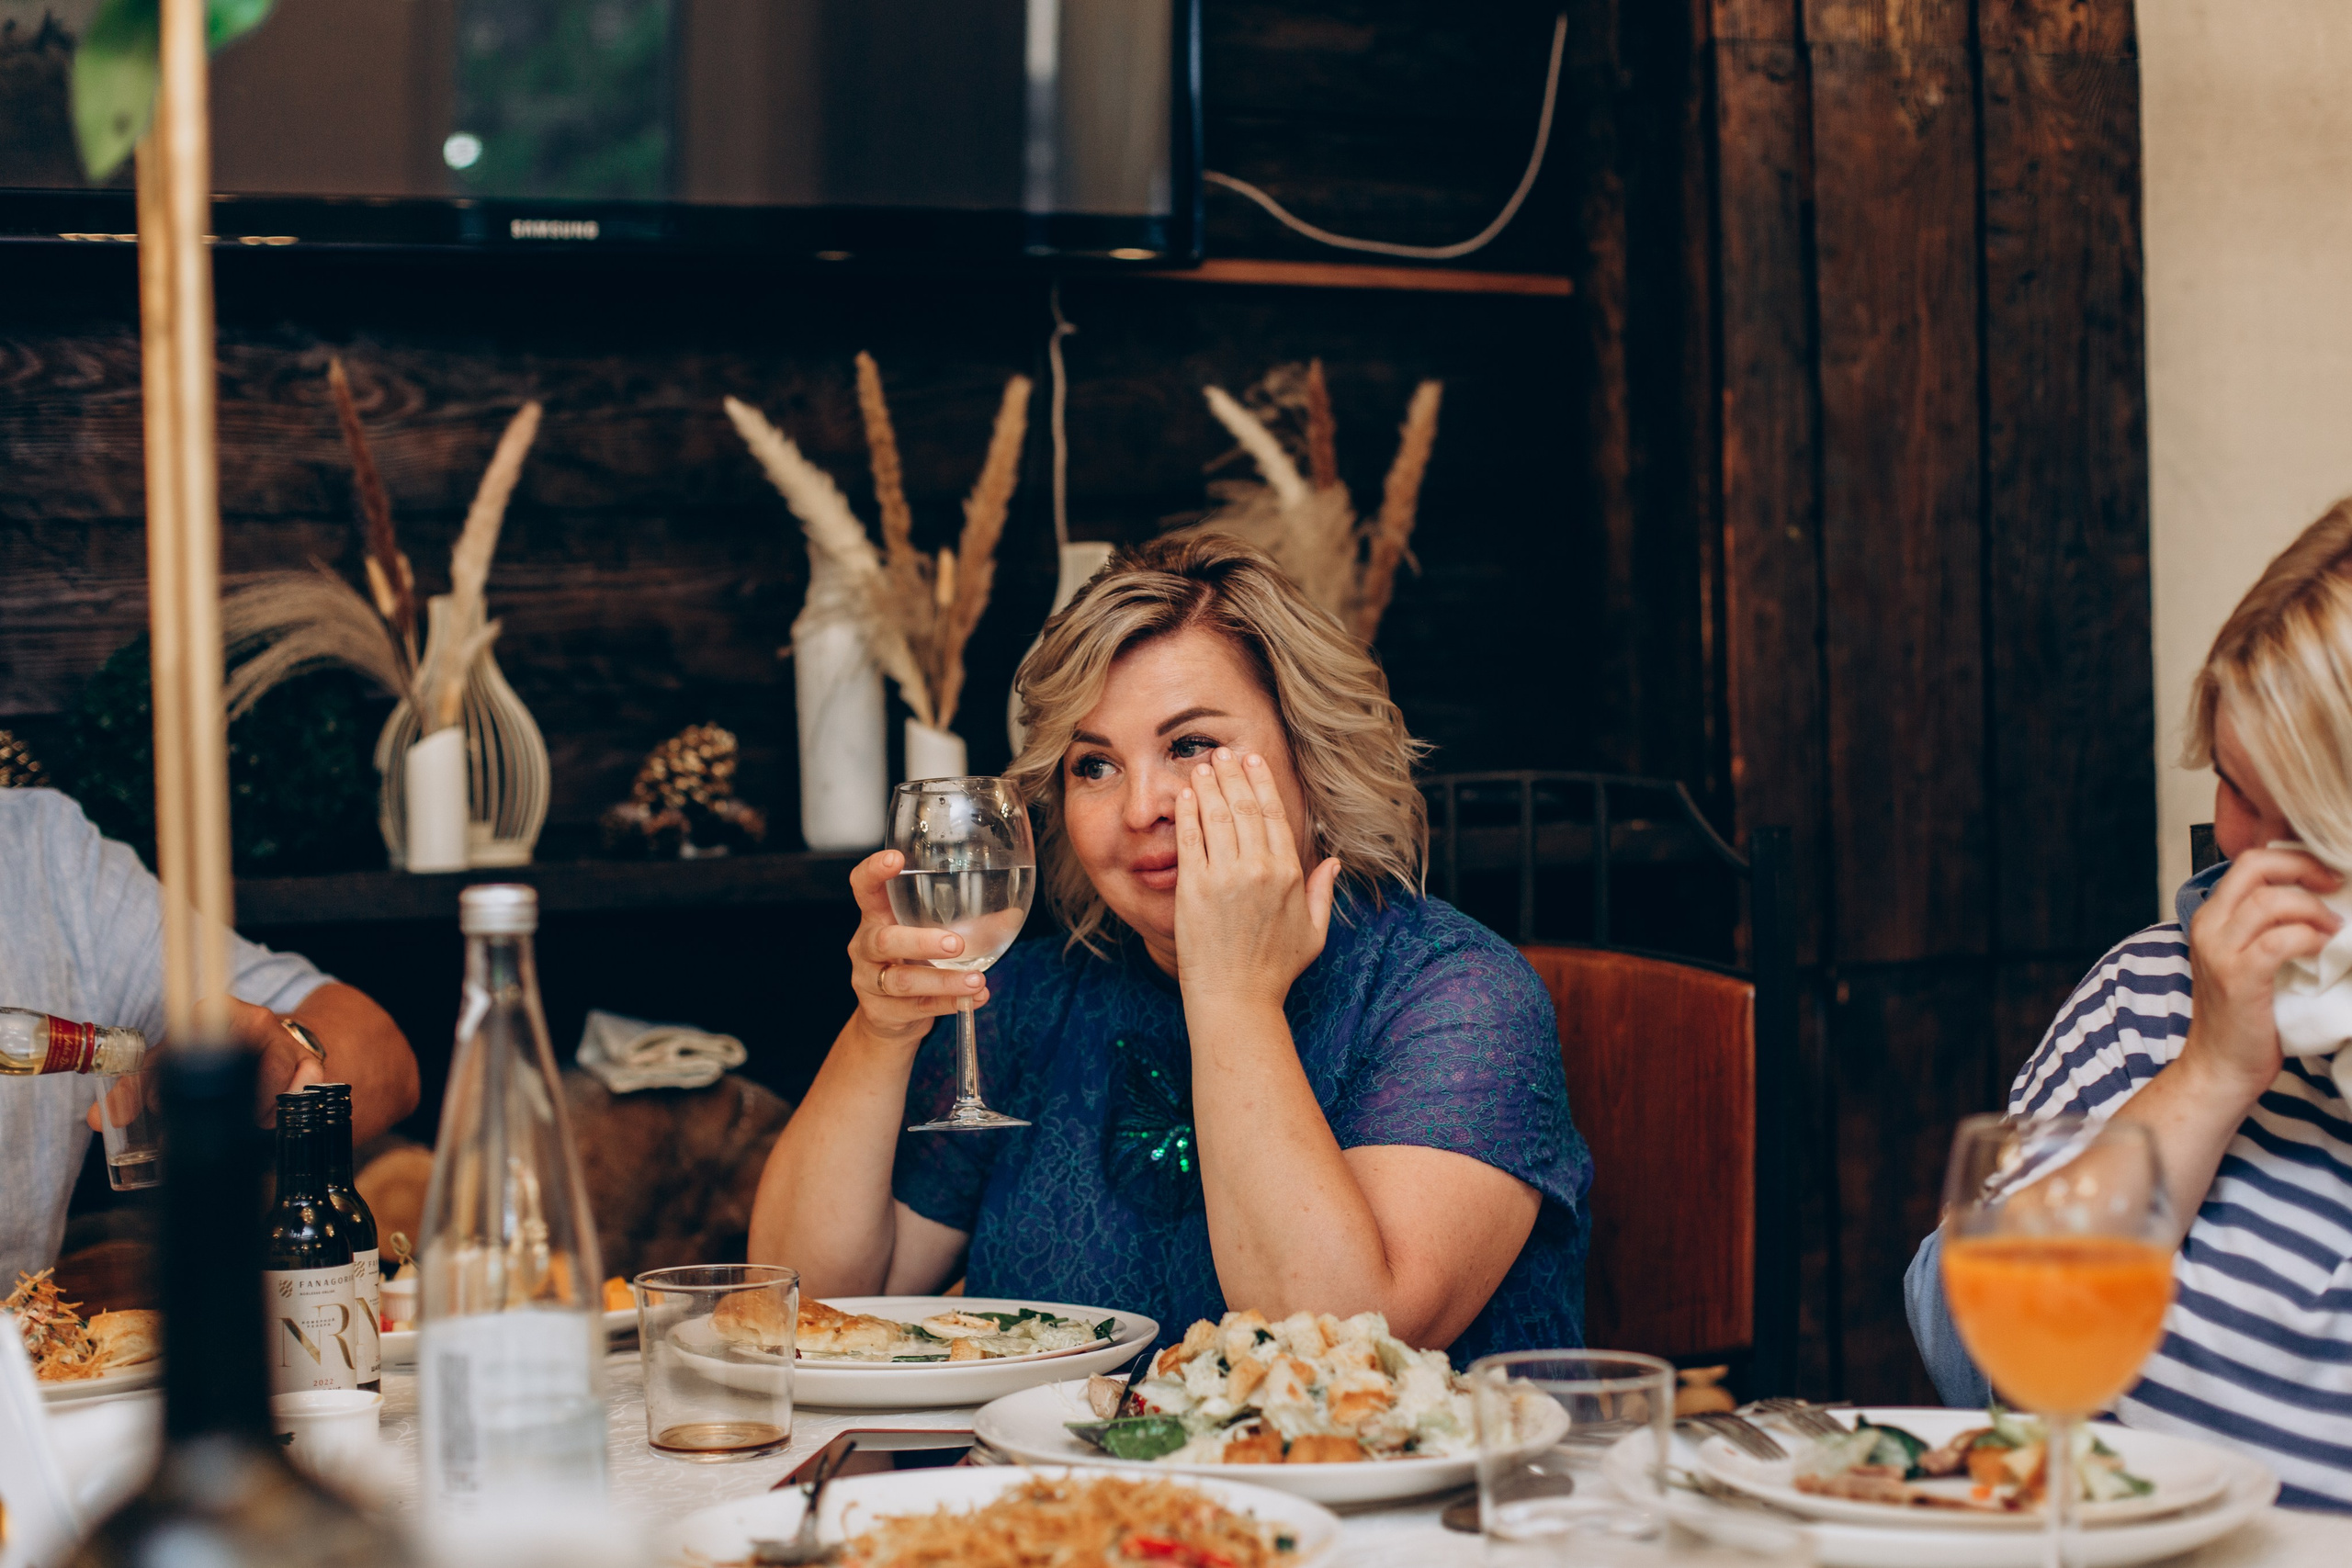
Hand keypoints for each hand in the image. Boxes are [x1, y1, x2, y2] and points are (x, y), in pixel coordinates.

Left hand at [84, 997, 319, 1130]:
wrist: (276, 1042)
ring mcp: (284, 1039)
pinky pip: (300, 1091)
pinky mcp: (309, 1060)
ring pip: (269, 1084)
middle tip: (201, 1122)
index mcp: (212, 1012)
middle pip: (234, 1068)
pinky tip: (270, 1113)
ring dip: (253, 1112)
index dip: (164, 1083)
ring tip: (242, 1118)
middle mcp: (252, 1019)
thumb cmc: (218, 1052)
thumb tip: (100, 1119)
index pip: (185, 1043)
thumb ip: (133, 1090)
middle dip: (219, 1105)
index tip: (154, 1108)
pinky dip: (283, 1109)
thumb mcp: (172, 1062)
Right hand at [845, 849, 989, 1046]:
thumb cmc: (912, 963)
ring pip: (902, 981)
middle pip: (884, 940)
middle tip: (956, 943)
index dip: (874, 871)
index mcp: (876, 916)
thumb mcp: (931, 937)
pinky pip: (918, 1007)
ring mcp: (869, 980)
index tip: (896, 859)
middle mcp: (866, 946)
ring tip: (977, 979)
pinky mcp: (882, 1011)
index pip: (863, 887)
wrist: (888, 1017)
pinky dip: (950, 1003)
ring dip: (943, 980)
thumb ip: (969, 925)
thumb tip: (1013, 915)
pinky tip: (975, 997)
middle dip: (921, 942)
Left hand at [1173, 748, 1340, 1006]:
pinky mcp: (1194, 888)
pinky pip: (1190, 838)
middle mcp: (1260, 870)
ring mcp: (1225, 877)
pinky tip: (1184, 795)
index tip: (1253, 763)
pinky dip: (1187, 812)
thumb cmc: (1274, 970)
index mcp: (1289, 875)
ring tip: (1201, 766)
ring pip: (1217, 816)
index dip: (1262, 784)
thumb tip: (1334, 862)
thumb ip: (1323, 893)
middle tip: (1223, 753)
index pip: (1274, 815)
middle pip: (1244, 807)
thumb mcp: (1313, 933)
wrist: (1236, 999)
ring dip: (1209, 786)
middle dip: (1233, 775)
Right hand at [2180, 845, 2342, 1103]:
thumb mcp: (2243, 959)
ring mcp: (2220, 952)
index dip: (2293, 858)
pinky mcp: (2239, 977)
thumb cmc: (2241, 1016)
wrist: (2220, 1066)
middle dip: (2304, 867)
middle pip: (2255, 867)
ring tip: (2332, 927)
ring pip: (2270, 900)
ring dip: (2313, 908)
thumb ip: (2263, 928)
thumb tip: (2315, 900)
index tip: (2325, 873)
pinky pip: (2279, 941)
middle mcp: (2208, 927)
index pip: (2249, 863)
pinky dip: (2308, 938)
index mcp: (2210, 918)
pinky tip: (2322, 947)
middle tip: (2334, 883)